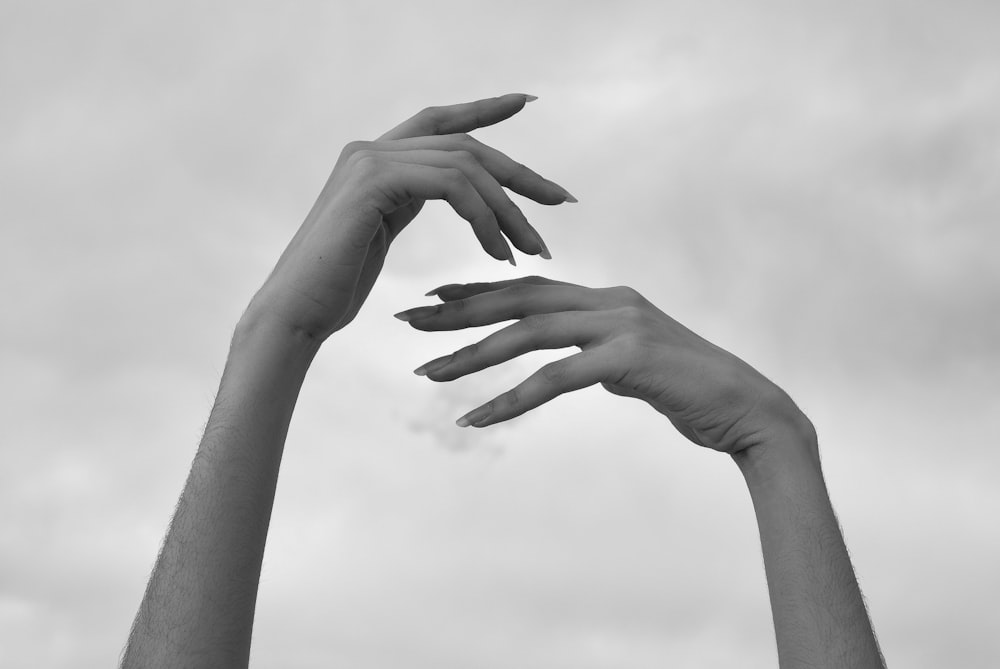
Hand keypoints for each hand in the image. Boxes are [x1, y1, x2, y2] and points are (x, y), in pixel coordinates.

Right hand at [247, 94, 574, 340]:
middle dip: (520, 174)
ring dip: (508, 209)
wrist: (296, 312)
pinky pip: (452, 187)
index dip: (484, 109)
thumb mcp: (381, 232)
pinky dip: (484, 219)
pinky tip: (498, 252)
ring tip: (532, 249)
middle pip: (466, 145)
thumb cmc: (335, 286)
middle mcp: (371, 150)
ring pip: (466, 167)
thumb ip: (407, 201)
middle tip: (561, 201)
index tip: (525, 102)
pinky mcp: (373, 182)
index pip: (440, 122)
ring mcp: (369, 161)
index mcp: (375, 159)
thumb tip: (450, 194)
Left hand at [396, 276, 809, 454]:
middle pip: (518, 298)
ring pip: (527, 332)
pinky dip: (511, 398)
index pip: (531, 287)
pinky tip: (475, 416)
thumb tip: (573, 365)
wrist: (749, 412)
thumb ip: (601, 355)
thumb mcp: (636, 365)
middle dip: (459, 310)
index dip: (480, 291)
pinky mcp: (628, 358)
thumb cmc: (693, 391)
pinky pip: (554, 378)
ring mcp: (620, 325)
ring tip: (427, 370)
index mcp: (608, 299)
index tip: (434, 299)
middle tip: (408, 320)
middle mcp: (610, 301)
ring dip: (472, 352)